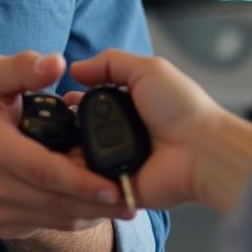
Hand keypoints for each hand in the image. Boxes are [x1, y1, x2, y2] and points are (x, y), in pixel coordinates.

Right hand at [0, 51, 130, 238]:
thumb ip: (24, 67)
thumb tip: (57, 62)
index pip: (45, 171)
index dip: (82, 182)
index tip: (114, 184)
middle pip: (55, 203)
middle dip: (96, 203)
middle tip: (132, 197)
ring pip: (53, 220)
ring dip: (88, 213)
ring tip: (119, 201)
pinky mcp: (1, 224)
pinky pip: (44, 225)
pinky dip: (70, 217)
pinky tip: (91, 204)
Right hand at [71, 50, 251, 213]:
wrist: (202, 150)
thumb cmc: (183, 108)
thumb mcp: (147, 69)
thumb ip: (110, 63)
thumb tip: (76, 67)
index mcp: (126, 105)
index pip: (87, 103)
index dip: (70, 102)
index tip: (54, 101)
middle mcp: (119, 134)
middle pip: (78, 132)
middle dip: (64, 130)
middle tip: (50, 128)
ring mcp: (117, 162)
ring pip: (78, 160)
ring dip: (68, 155)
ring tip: (55, 150)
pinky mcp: (118, 188)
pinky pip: (89, 187)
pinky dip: (80, 180)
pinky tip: (69, 171)